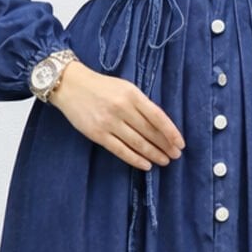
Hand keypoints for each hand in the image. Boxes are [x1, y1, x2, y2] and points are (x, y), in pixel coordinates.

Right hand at [48, 59, 184, 170]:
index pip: (157, 117)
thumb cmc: (102, 86)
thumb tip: (160, 125)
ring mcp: (109, 122)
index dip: (171, 132)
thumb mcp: (125, 87)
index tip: (180, 144)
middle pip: (149, 132)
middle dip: (165, 145)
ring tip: (164, 161)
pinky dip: (135, 159)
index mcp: (132, 95)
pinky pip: (120, 150)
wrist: (70, 85)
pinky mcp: (97, 134)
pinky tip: (146, 165)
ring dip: (153, 154)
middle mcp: (122, 108)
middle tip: (176, 155)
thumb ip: (141, 104)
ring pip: (137, 143)